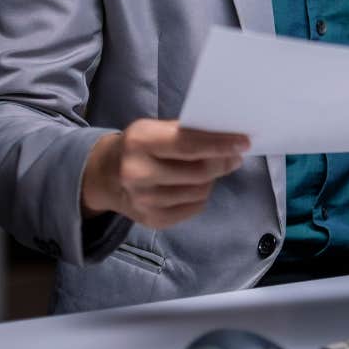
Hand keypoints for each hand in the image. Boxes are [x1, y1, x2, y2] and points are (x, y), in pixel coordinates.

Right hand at [81, 119, 249, 230]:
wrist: (105, 176)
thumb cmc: (139, 146)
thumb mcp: (154, 129)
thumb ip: (186, 132)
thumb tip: (228, 139)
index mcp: (139, 142)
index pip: (187, 145)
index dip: (219, 144)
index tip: (244, 142)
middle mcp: (137, 173)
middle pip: (197, 172)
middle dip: (222, 162)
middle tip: (235, 156)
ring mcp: (143, 201)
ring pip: (199, 192)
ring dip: (211, 179)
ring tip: (208, 169)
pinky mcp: (151, 220)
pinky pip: (193, 208)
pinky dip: (201, 196)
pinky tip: (194, 185)